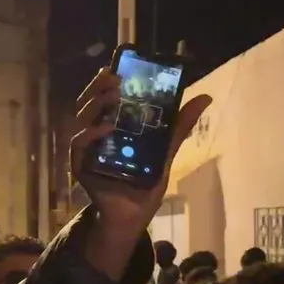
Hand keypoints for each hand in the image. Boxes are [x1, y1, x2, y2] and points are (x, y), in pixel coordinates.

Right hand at [70, 68, 212, 228]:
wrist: (134, 216)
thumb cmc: (145, 185)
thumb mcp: (165, 150)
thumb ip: (179, 126)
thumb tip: (204, 97)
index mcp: (112, 126)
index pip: (104, 96)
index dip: (106, 80)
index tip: (116, 66)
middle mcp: (96, 134)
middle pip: (89, 102)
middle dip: (99, 87)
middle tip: (115, 77)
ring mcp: (87, 149)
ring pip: (82, 118)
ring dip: (96, 104)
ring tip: (113, 95)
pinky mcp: (81, 166)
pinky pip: (78, 145)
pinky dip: (90, 134)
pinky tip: (104, 128)